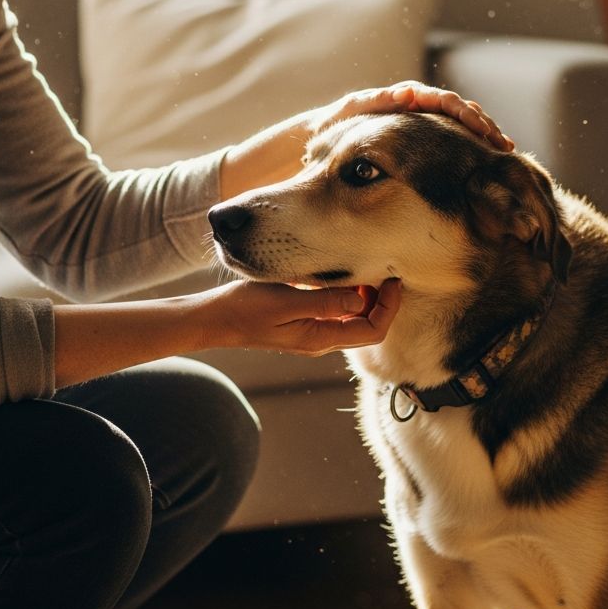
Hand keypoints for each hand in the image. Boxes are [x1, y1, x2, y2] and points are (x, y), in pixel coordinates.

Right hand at [196, 278, 402, 355]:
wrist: (214, 319)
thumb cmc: (245, 309)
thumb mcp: (286, 300)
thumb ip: (324, 301)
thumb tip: (360, 299)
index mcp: (320, 338)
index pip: (372, 331)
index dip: (389, 308)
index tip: (393, 280)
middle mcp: (321, 340)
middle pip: (367, 326)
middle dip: (382, 301)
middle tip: (385, 269)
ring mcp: (312, 332)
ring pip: (353, 318)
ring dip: (366, 296)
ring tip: (367, 268)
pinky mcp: (303, 321)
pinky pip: (336, 311)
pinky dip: (346, 295)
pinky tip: (340, 274)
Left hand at [314, 81, 513, 150]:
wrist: (327, 131)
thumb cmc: (338, 121)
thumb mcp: (355, 109)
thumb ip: (378, 100)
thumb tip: (408, 93)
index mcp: (408, 97)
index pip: (445, 101)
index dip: (465, 113)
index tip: (481, 127)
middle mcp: (420, 104)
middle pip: (461, 109)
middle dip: (483, 124)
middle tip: (501, 143)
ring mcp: (424, 118)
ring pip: (462, 121)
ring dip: (484, 132)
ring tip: (504, 148)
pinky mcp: (424, 133)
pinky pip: (454, 134)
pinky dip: (473, 142)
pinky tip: (489, 155)